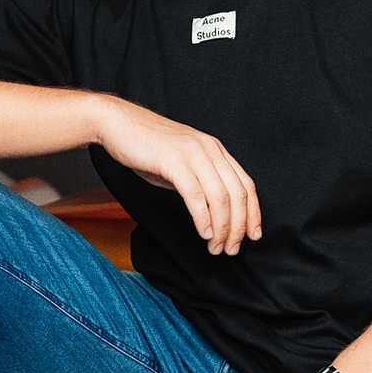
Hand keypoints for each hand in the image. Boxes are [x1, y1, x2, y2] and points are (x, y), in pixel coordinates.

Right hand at [95, 99, 261, 255]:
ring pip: (220, 198)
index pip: (246, 184)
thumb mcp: (182, 163)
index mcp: (215, 150)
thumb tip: (210, 211)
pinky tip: (203, 233)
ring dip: (221, 228)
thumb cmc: (146, 145)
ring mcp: (193, 154)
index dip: (253, 213)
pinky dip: (202, 218)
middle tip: (231, 248)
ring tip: (216, 247)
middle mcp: (210, 150)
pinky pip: (195, 195)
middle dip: (238, 227)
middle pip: (237, 194)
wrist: (118, 124)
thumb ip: (199, 181)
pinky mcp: (174, 161)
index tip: (252, 235)